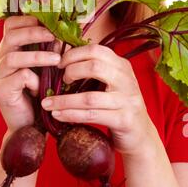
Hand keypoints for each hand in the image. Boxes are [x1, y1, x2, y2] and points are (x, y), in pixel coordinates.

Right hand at [0, 15, 60, 133]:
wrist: (30, 126)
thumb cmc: (39, 95)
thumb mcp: (45, 69)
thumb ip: (48, 51)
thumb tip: (61, 36)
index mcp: (6, 51)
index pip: (10, 26)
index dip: (28, 20)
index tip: (48, 23)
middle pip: (10, 37)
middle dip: (34, 33)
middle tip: (53, 36)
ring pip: (13, 57)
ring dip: (38, 56)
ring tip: (57, 59)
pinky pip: (20, 77)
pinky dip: (35, 80)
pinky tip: (42, 88)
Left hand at [41, 43, 155, 156]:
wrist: (141, 135)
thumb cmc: (118, 106)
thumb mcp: (111, 82)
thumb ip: (93, 69)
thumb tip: (61, 55)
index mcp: (122, 66)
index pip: (96, 50)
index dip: (74, 54)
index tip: (59, 63)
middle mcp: (127, 80)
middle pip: (94, 67)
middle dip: (71, 72)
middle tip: (60, 81)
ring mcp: (127, 100)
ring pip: (89, 97)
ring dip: (64, 100)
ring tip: (46, 103)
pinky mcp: (124, 120)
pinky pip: (92, 116)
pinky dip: (71, 115)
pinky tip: (57, 115)